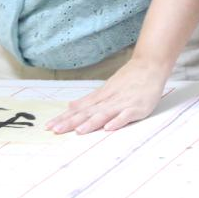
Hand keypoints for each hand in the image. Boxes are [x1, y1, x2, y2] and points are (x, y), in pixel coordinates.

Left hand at [47, 58, 169, 133]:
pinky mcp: (137, 107)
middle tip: (55, 131)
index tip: (48, 126)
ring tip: (79, 131)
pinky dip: (118, 121)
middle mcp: (109, 100)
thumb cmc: (128, 79)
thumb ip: (89, 100)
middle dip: (71, 122)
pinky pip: (126, 115)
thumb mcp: (106, 88)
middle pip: (88, 113)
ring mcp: (123, 103)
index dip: (64, 118)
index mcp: (101, 97)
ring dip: (91, 122)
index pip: (79, 110)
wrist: (150, 66)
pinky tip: (109, 128)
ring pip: (104, 114)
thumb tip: (69, 107)